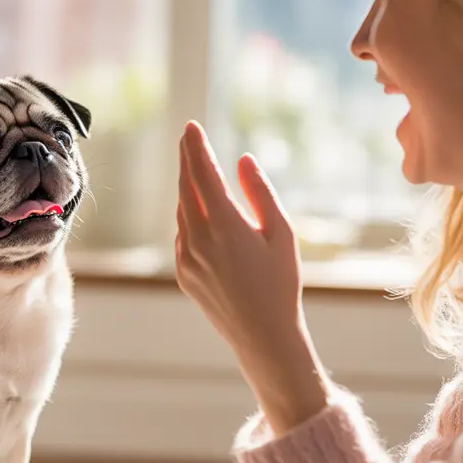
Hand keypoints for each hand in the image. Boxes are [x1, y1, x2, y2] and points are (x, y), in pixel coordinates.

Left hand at [175, 121, 331, 433]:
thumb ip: (259, 192)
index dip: (196, 147)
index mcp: (223, 225)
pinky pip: (183, 235)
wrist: (262, 335)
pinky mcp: (183, 273)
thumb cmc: (281, 282)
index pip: (202, 174)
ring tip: (195, 169)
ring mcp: (186, 257)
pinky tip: (200, 211)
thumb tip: (242, 161)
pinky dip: (189, 216)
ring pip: (182, 211)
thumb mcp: (280, 232)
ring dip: (188, 188)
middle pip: (186, 188)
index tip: (192, 127)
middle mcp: (197, 239)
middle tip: (189, 138)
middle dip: (187, 160)